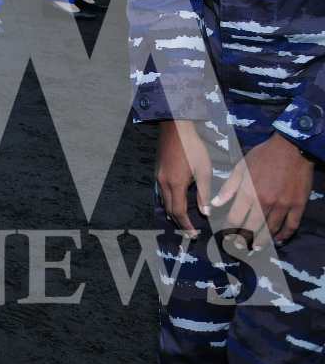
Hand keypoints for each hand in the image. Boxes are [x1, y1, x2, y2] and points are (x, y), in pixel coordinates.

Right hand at [156, 119, 211, 236]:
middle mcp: (163, 183)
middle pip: (168, 209)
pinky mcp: (158, 172)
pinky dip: (169, 203)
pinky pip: (162, 193)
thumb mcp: (204, 171)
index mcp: (175, 184)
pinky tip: (177, 203)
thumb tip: (206, 212)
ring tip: (184, 221)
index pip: (178, 212)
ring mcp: (158, 177)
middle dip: (178, 222)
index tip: (194, 235)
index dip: (186, 225)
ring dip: (173, 213)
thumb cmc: (193, 148)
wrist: (175, 128)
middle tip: (190, 232)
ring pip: (163, 201)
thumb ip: (204, 193)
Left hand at [210, 133, 315, 247]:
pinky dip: (284, 235)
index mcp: (248, 192)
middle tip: (238, 248)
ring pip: (270, 229)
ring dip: (262, 241)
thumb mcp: (241, 168)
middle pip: (252, 228)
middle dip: (243, 240)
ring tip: (255, 248)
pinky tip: (278, 240)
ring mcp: (283, 205)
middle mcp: (264, 202)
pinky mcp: (297, 205)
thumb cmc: (263, 156)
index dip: (228, 230)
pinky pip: (291, 225)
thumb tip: (215, 204)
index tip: (225, 237)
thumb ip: (228, 188)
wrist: (291, 148)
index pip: (235, 218)